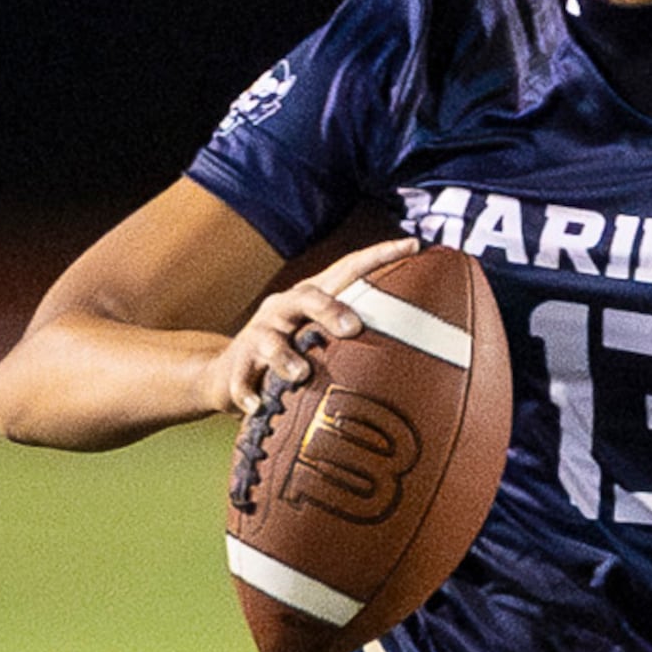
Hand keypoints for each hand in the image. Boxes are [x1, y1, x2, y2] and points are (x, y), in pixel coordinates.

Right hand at [203, 235, 421, 417]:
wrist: (224, 373)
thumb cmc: (293, 356)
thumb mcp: (322, 340)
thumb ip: (359, 341)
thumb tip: (427, 357)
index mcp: (313, 299)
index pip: (348, 269)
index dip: (379, 256)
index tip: (413, 245)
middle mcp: (285, 309)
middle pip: (308, 297)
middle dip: (330, 309)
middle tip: (354, 328)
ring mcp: (260, 336)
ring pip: (271, 340)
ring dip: (287, 357)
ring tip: (301, 374)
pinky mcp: (238, 366)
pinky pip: (241, 379)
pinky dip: (248, 392)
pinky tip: (256, 406)